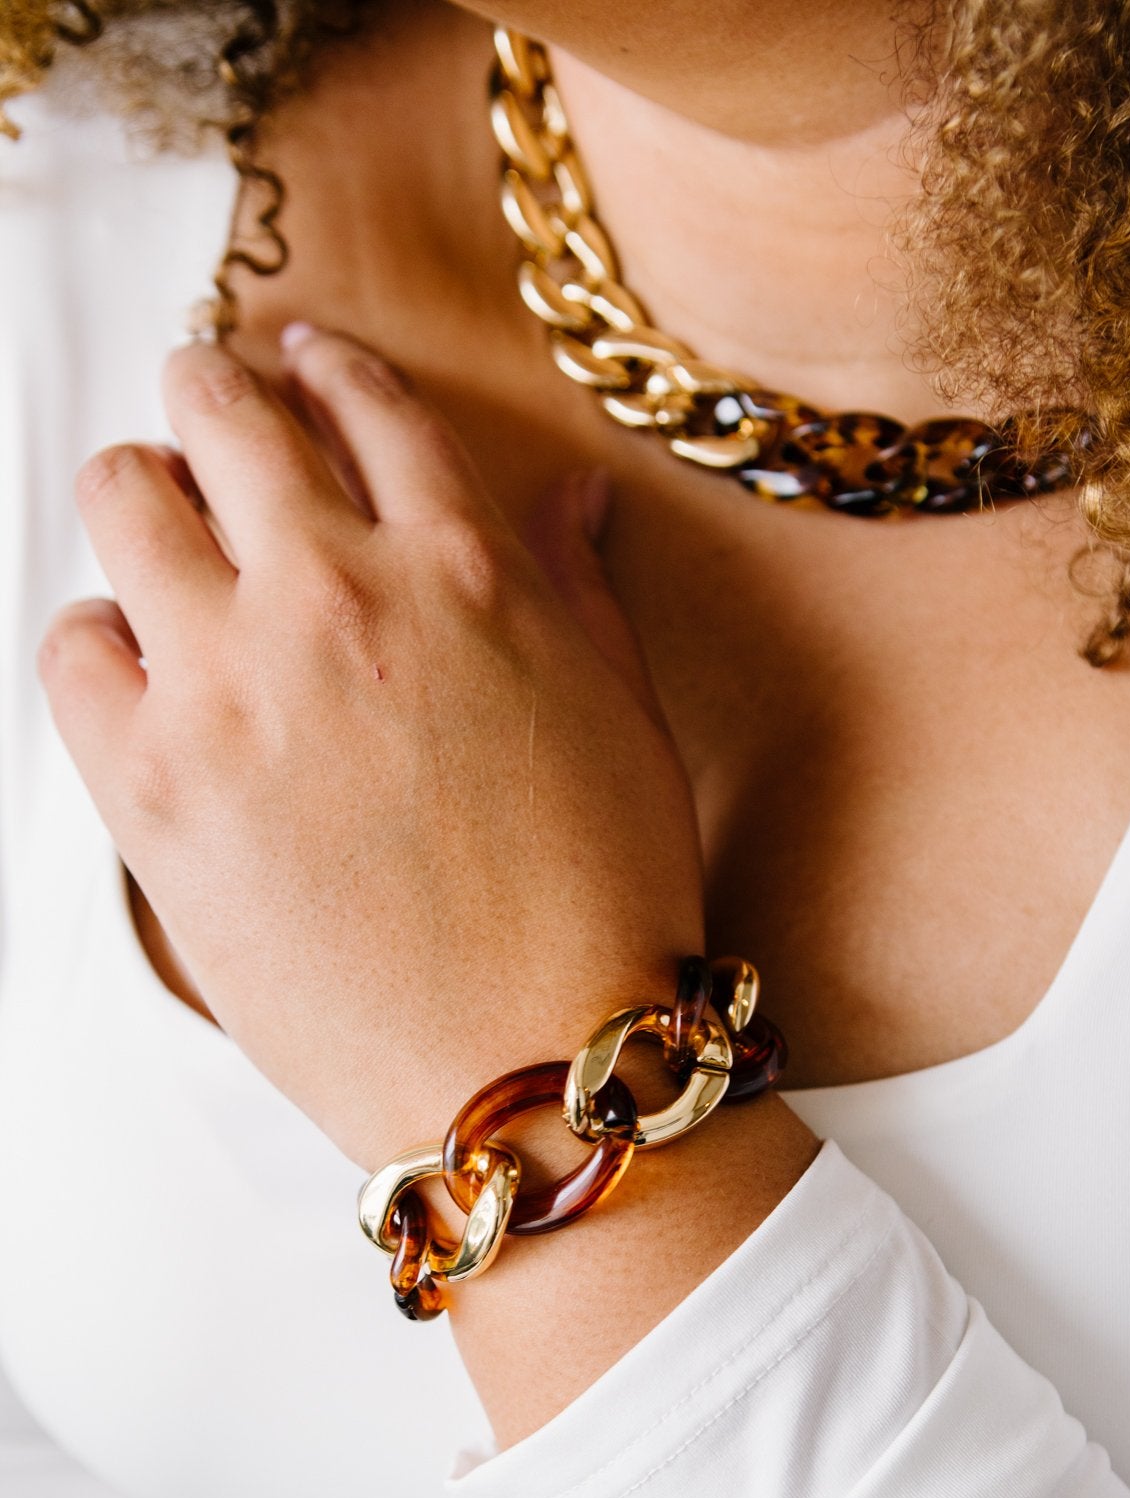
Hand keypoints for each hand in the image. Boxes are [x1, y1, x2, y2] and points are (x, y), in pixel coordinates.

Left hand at [40, 328, 705, 1168]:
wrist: (534, 1068)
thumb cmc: (602, 912)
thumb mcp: (628, 727)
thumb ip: (579, 592)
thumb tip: (569, 494)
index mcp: (467, 570)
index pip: (366, 402)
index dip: (324, 369)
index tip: (301, 367)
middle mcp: (339, 595)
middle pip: (221, 408)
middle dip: (212, 399)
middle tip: (211, 431)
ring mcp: (234, 683)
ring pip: (123, 497)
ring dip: (143, 500)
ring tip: (165, 549)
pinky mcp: (156, 786)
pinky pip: (70, 649)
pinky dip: (97, 645)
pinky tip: (142, 682)